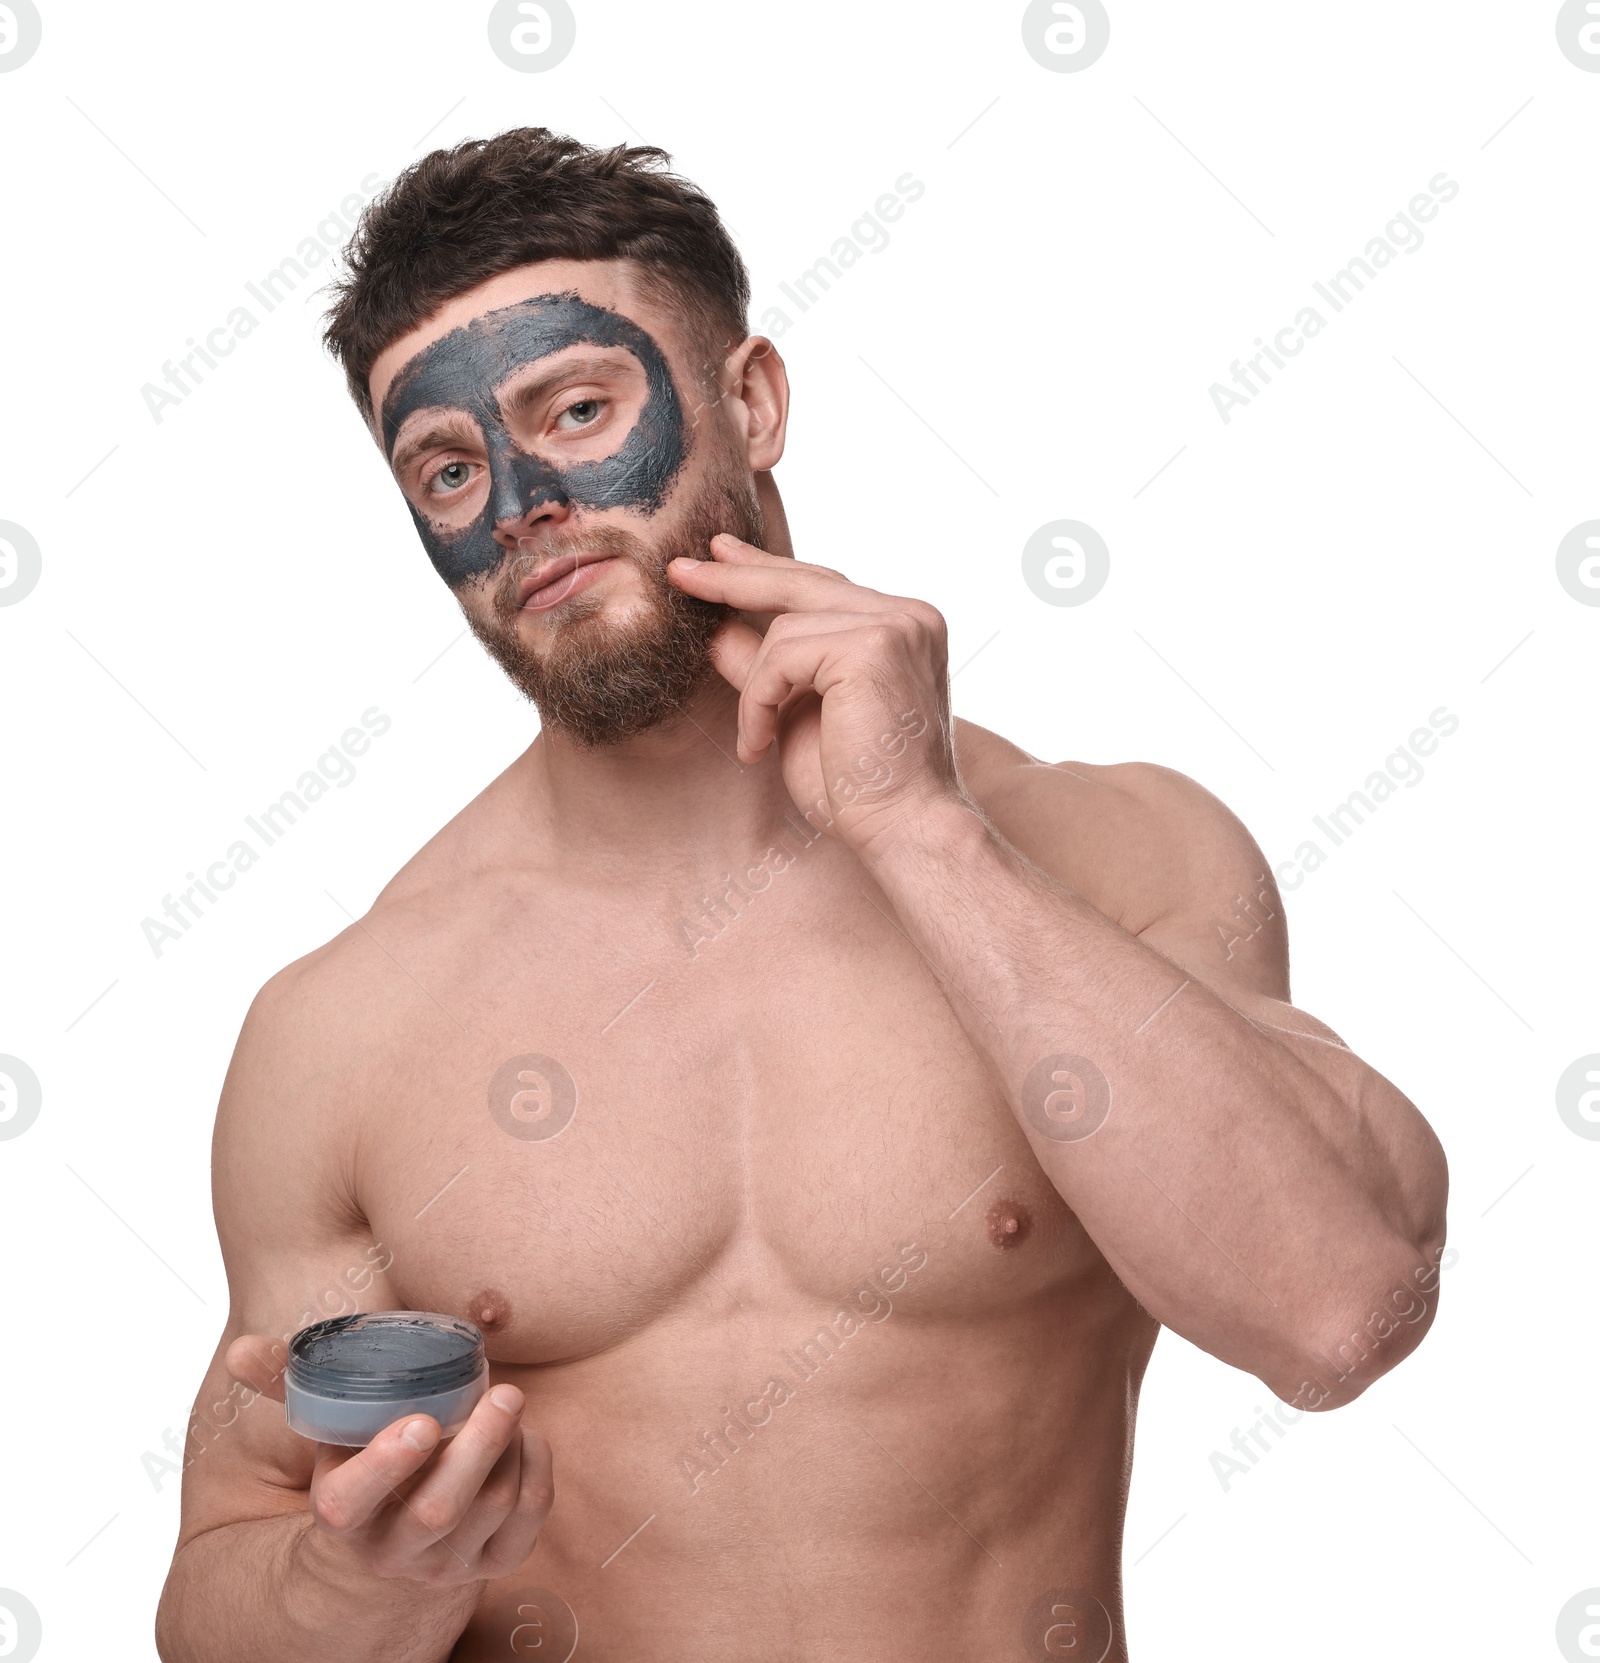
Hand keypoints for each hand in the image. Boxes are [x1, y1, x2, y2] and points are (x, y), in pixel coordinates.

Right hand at [226, 1335, 552, 1589]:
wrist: (386, 1550)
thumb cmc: (357, 1466)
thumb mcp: (320, 1432)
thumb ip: (286, 1387)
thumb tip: (240, 1351)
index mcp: (344, 1517)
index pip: (354, 1505)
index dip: (387, 1465)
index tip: (421, 1420)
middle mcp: (396, 1551)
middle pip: (440, 1511)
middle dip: (478, 1446)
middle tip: (503, 1390)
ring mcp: (449, 1563)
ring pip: (493, 1508)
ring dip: (511, 1447)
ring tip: (508, 1401)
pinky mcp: (495, 1562)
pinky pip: (530, 1521)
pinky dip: (537, 1470)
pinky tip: (527, 1435)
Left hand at [669, 535, 964, 857]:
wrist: (902, 828)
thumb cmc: (859, 786)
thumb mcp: (796, 714)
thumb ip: (764, 668)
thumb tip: (716, 630)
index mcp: (902, 628)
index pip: (822, 585)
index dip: (766, 570)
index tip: (717, 556)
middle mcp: (908, 616)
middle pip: (804, 581)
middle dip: (735, 578)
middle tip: (680, 571)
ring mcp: (895, 625)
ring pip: (785, 629)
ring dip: (755, 690)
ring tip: (756, 741)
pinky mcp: (872, 646)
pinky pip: (781, 656)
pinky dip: (759, 701)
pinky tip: (761, 743)